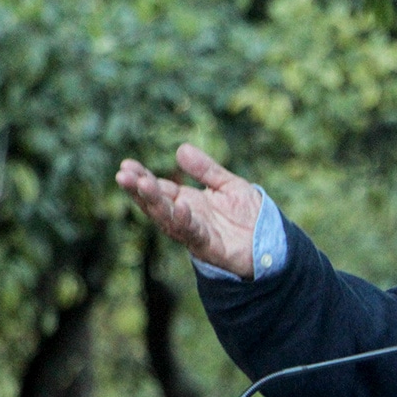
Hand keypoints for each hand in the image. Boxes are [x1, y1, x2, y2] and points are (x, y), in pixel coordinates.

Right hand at [116, 144, 261, 277]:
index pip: (159, 188)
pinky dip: (184, 221)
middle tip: (123, 174)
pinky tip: (179, 207)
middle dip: (139, 190)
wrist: (273, 243)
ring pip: (168, 218)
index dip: (142, 177)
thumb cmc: (250, 216)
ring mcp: (195, 233)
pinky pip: (193, 233)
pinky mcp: (209, 247)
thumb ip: (206, 170)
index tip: (126, 165)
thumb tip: (181, 149)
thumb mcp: (229, 185)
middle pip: (156, 203)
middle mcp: (186, 217)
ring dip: (154, 203)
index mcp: (187, 201)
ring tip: (141, 184)